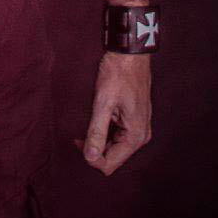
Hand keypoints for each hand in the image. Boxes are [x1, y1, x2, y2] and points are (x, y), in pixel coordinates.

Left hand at [74, 51, 151, 175]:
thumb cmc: (119, 73)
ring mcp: (139, 128)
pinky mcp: (134, 121)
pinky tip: (98, 119)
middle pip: (112, 158)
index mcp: (135, 136)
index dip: (91, 158)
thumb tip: (89, 157)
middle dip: (94, 150)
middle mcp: (140, 136)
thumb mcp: (103, 102)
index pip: (109, 164)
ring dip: (99, 141)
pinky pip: (118, 136)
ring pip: (114, 148)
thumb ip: (96, 131)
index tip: (77, 141)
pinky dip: (105, 133)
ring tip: (88, 123)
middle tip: (78, 135)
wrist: (130, 53)